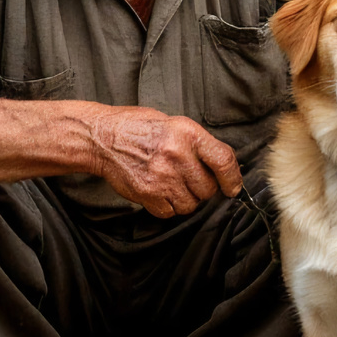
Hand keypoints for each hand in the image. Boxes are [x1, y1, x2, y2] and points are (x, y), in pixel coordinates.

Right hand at [87, 107, 241, 216]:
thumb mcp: (174, 124)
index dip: (233, 179)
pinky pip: (170, 213)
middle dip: (202, 188)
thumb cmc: (139, 127)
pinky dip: (167, 207)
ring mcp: (162, 176)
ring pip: (190, 205)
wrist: (103, 137)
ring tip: (172, 184)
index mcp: (188, 133)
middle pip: (208, 189)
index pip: (224, 160)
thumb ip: (198, 144)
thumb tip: (221, 166)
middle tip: (188, 178)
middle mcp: (177, 154)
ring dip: (185, 199)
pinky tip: (159, 191)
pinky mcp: (147, 193)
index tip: (233, 188)